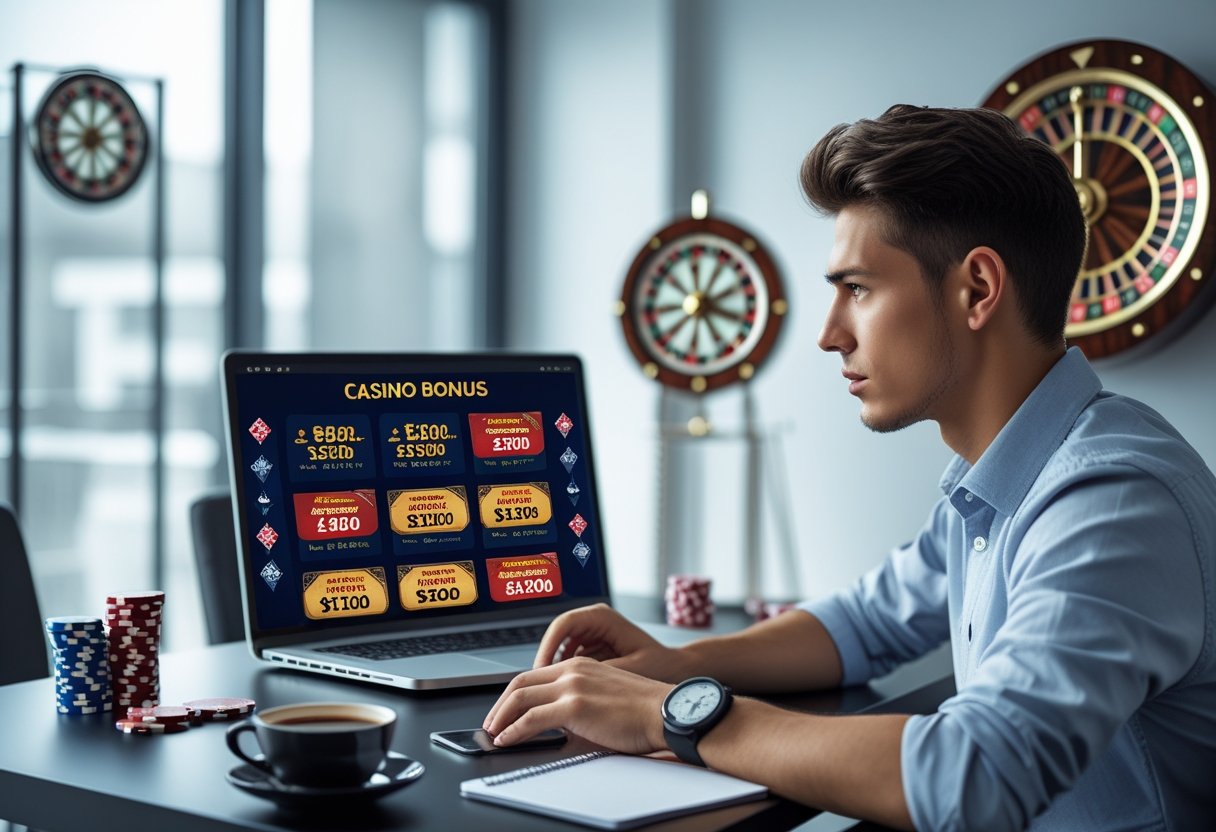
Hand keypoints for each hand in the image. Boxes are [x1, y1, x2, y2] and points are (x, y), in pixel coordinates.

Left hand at [483, 657, 671, 753]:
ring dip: (502, 717)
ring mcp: (572, 685)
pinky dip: (513, 731)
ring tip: (495, 733)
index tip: (506, 709)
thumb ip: (580, 702)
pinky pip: (531, 718)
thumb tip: (558, 723)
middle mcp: (573, 669)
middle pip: (521, 682)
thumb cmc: (644, 711)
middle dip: (500, 704)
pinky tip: (507, 740)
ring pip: (521, 698)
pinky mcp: (574, 706)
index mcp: (581, 665)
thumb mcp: (605, 696)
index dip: (514, 694)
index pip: (535, 675)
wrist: (666, 712)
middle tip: (492, 722)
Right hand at [533, 603, 692, 680]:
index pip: (563, 625)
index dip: (547, 647)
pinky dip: (562, 675)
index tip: (539, 670)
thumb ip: (598, 672)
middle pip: (557, 636)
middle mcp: (595, 621)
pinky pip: (569, 659)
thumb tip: (570, 682)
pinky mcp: (594, 649)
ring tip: (544, 694)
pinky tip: (559, 695)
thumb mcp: (627, 669)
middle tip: (535, 686)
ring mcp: (593, 634)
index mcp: (603, 618)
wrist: (678, 672)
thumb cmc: (661, 667)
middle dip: (544, 662)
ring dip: (551, 670)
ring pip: (560, 649)